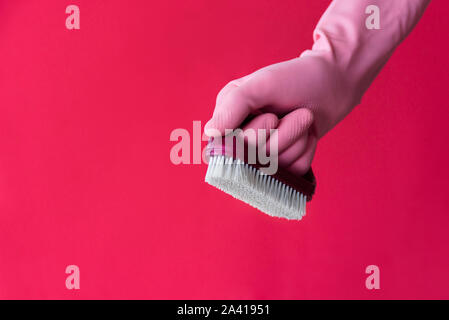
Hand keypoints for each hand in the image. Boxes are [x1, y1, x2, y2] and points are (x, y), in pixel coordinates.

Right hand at [204, 53, 358, 175]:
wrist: (332, 83)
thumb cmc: (294, 78)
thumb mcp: (261, 84)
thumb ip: (232, 106)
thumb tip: (210, 133)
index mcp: (228, 118)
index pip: (227, 148)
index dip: (252, 136)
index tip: (271, 115)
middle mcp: (241, 139)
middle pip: (254, 159)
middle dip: (280, 134)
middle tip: (286, 112)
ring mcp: (264, 155)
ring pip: (276, 167)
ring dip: (296, 139)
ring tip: (301, 118)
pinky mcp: (285, 165)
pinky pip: (293, 172)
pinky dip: (305, 151)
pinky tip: (307, 134)